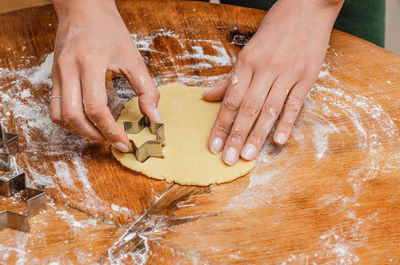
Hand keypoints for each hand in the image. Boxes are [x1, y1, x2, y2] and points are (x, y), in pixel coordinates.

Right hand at [50, 0, 159, 151]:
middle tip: (114, 141)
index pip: (96, 108)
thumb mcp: (133, 58)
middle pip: (74, 116)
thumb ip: (146, 89)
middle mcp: (69, 70)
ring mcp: (58, 74)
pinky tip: (86, 123)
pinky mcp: (54, 77)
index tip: (124, 142)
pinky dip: (70, 122)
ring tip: (101, 135)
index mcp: (90, 63)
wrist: (84, 9)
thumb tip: (154, 117)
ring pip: (60, 116)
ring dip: (80, 132)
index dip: (111, 131)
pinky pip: (55, 108)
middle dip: (95, 136)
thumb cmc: (109, 30)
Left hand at [203, 0, 343, 164]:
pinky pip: (295, 104)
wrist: (308, 7)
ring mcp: (288, 73)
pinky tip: (278, 141)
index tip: (214, 145)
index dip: (221, 124)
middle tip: (228, 159)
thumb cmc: (275, 28)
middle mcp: (266, 69)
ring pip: (269, 110)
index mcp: (247, 62)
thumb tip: (208, 97)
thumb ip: (229, 77)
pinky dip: (287, 123)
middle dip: (236, 136)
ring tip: (247, 156)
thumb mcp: (248, 49)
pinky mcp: (307, 77)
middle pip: (248, 108)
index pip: (230, 100)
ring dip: (257, 135)